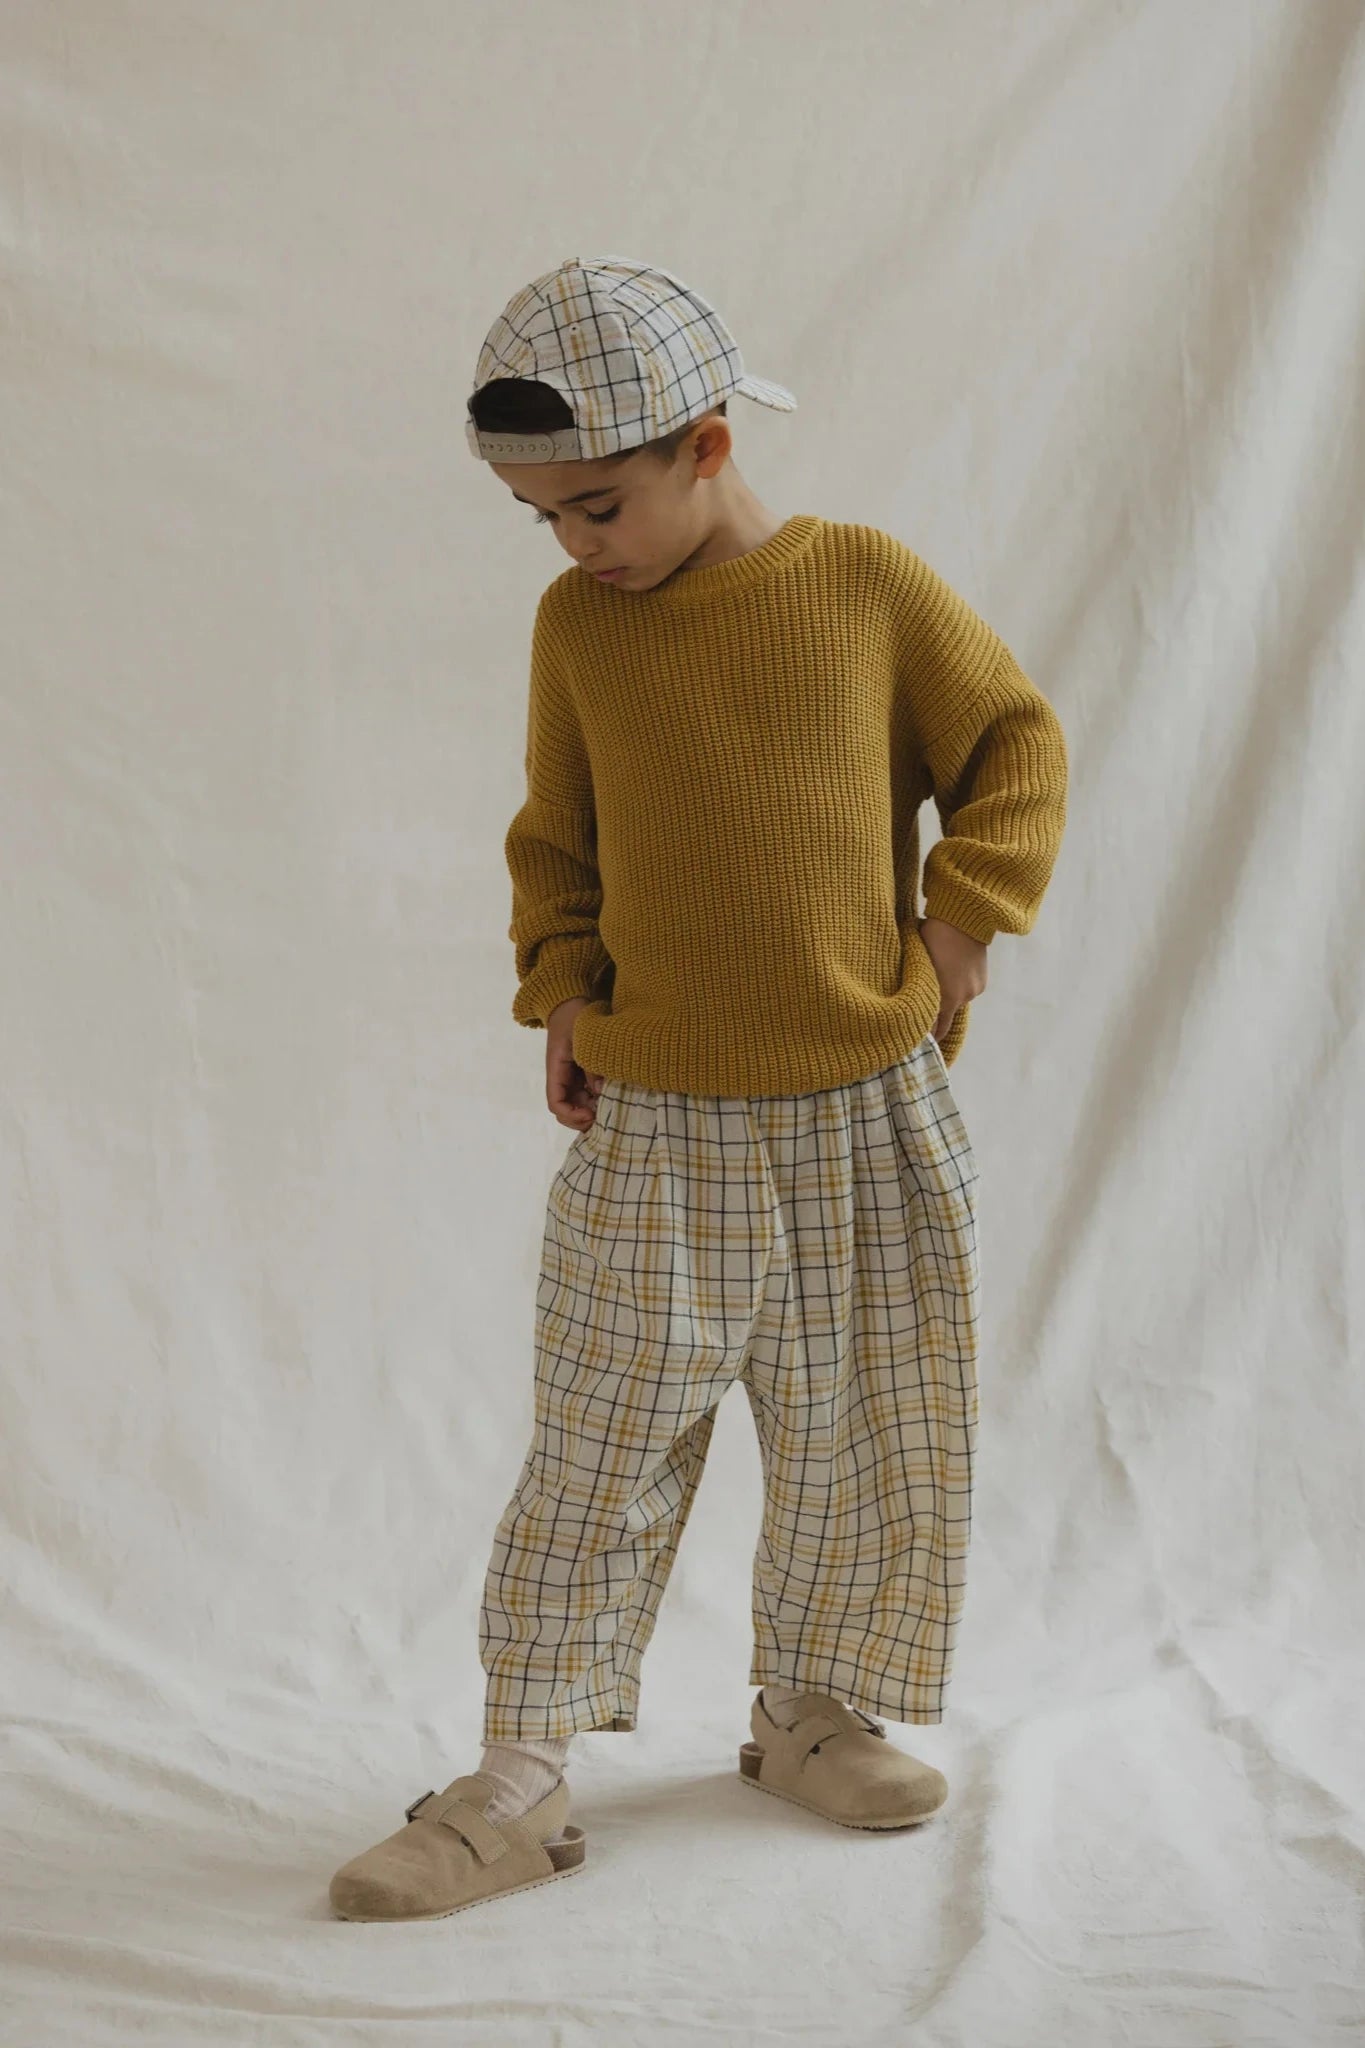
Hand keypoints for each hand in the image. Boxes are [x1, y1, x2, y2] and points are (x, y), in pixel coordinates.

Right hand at [546, 996, 605, 1129]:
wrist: (570, 1003)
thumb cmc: (574, 1017)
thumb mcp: (583, 1038)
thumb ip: (591, 1065)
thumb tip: (600, 1091)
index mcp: (556, 1071)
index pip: (556, 1102)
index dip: (571, 1114)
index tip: (591, 1114)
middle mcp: (562, 1078)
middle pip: (567, 1109)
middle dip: (583, 1118)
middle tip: (604, 1118)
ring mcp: (573, 1077)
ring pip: (579, 1104)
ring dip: (592, 1110)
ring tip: (611, 1108)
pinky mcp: (583, 1074)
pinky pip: (588, 1094)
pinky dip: (598, 1100)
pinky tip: (612, 1098)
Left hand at [917, 915, 987, 1041]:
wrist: (962, 919)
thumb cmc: (931, 937)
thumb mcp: (918, 964)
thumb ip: (917, 988)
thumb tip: (910, 1003)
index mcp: (945, 997)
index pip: (935, 1029)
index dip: (926, 1035)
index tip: (916, 1039)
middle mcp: (963, 999)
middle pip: (945, 1016)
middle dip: (935, 1015)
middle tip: (921, 1009)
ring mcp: (974, 990)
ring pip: (956, 1002)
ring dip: (947, 997)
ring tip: (939, 980)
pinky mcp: (982, 982)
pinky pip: (966, 991)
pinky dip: (958, 987)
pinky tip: (952, 973)